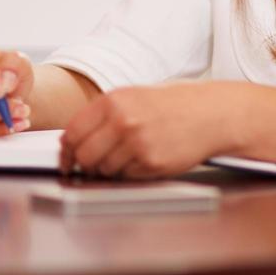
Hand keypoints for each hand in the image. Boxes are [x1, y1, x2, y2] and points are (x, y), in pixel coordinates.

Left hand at [58, 82, 237, 177]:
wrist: (209, 114)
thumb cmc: (171, 106)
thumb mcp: (132, 98)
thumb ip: (102, 116)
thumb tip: (72, 140)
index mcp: (112, 101)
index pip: (72, 133)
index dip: (65, 152)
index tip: (65, 161)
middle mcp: (122, 121)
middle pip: (84, 156)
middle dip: (85, 165)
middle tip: (90, 167)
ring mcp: (137, 143)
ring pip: (104, 169)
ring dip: (110, 169)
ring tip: (128, 155)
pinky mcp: (151, 162)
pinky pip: (127, 176)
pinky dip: (131, 172)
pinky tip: (145, 158)